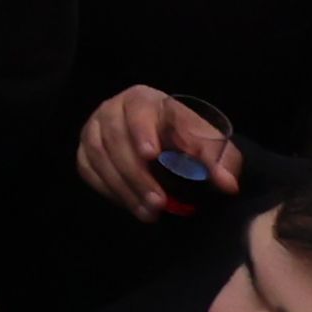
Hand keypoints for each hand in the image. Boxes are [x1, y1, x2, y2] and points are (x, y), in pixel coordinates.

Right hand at [76, 83, 246, 219]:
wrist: (165, 141)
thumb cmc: (186, 137)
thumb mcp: (210, 145)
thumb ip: (220, 161)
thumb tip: (227, 184)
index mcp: (142, 99)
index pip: (138, 111)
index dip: (142, 132)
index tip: (152, 156)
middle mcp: (111, 109)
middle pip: (114, 138)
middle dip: (136, 174)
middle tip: (158, 202)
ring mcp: (93, 129)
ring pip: (98, 156)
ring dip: (122, 187)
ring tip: (148, 212)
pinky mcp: (85, 150)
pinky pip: (87, 169)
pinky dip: (107, 189)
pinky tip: (130, 205)